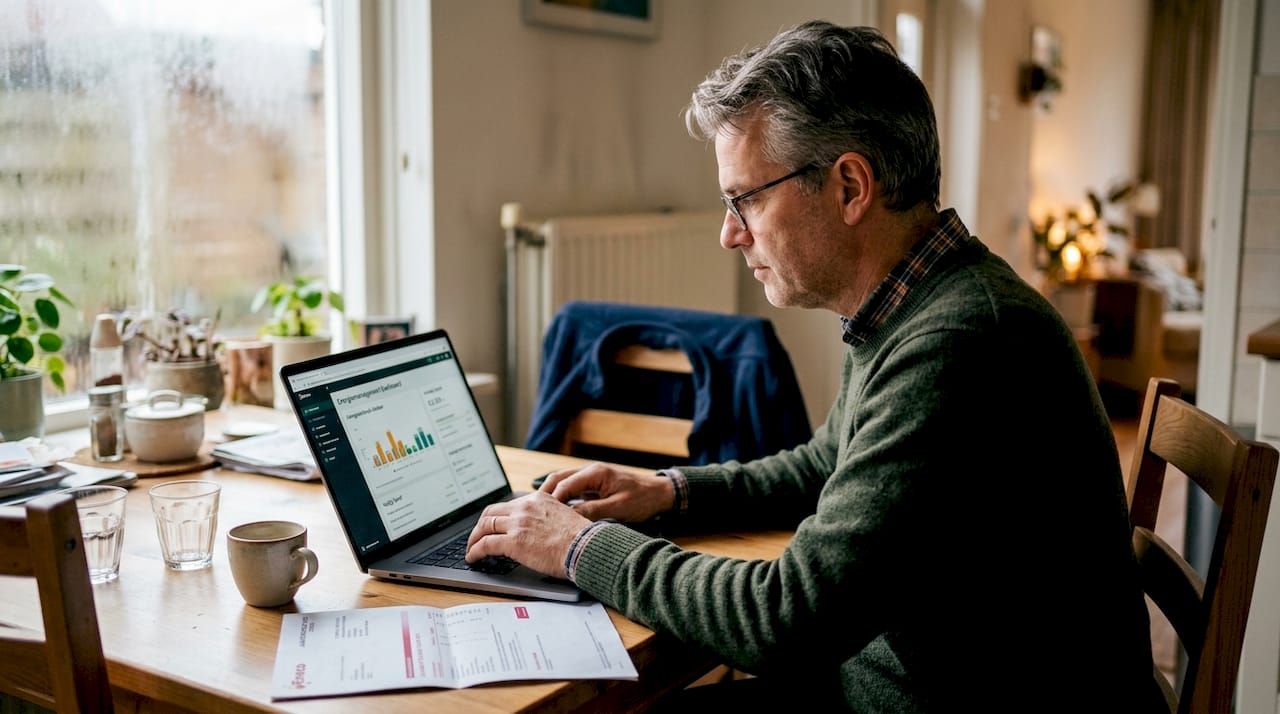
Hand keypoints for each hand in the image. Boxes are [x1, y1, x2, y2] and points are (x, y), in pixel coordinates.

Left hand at [465, 492, 590, 577]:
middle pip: (491, 513)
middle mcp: (525, 507)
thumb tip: (539, 529)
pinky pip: (485, 544)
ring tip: (471, 549)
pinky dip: (475, 551)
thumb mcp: (563, 517)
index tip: (492, 525)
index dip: (495, 516)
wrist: (585, 547)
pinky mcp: (513, 542)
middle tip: (476, 536)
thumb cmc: (581, 538)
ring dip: (474, 539)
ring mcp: (517, 524)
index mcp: (537, 499)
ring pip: (484, 527)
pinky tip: (473, 558)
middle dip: (480, 526)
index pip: (508, 505)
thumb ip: (547, 517)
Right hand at [539, 462, 673, 522]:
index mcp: (595, 473)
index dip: (550, 500)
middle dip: (543, 494)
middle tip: (531, 510)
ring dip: (551, 495)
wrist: (660, 493)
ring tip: (539, 511)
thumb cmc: (642, 499)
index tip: (541, 515)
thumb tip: (569, 518)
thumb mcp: (618, 509)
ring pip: (563, 482)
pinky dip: (561, 497)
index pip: (564, 484)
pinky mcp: (594, 485)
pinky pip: (572, 488)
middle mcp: (590, 471)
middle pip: (558, 478)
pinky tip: (556, 512)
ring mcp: (591, 477)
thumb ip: (593, 512)